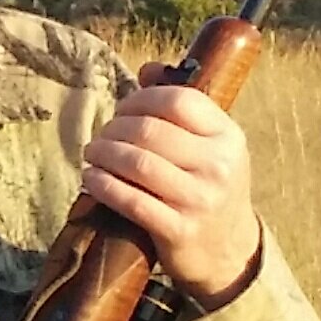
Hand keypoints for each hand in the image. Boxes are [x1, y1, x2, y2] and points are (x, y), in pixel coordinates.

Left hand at [78, 69, 262, 304]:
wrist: (229, 251)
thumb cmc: (209, 187)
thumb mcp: (211, 145)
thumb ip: (182, 105)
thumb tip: (148, 68)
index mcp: (228, 136)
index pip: (178, 101)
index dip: (140, 100)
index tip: (122, 109)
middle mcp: (218, 165)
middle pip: (150, 131)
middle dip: (114, 129)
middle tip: (100, 137)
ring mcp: (200, 199)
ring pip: (137, 163)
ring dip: (103, 154)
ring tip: (92, 154)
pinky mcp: (179, 230)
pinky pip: (131, 201)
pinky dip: (103, 185)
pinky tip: (91, 178)